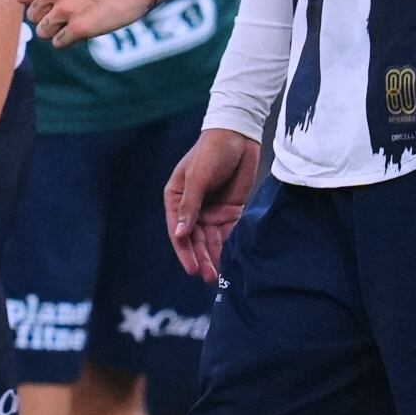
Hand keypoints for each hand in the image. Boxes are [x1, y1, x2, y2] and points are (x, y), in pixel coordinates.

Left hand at [23, 0, 162, 47]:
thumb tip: (31, 0)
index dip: (34, 3)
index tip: (47, 5)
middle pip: (32, 16)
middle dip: (46, 18)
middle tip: (67, 15)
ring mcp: (65, 9)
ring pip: (43, 32)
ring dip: (57, 31)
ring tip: (75, 23)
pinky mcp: (79, 28)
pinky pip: (59, 43)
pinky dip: (68, 41)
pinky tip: (83, 30)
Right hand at [164, 128, 263, 283]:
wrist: (239, 136)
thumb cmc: (211, 152)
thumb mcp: (197, 177)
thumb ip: (190, 206)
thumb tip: (181, 235)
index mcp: (176, 199)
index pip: (179, 231)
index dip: (185, 251)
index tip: (193, 269)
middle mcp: (192, 208)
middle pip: (195, 239)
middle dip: (201, 258)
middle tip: (209, 278)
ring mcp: (211, 210)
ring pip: (211, 240)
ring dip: (214, 257)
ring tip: (219, 276)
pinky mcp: (230, 211)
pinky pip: (228, 233)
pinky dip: (229, 246)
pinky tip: (231, 260)